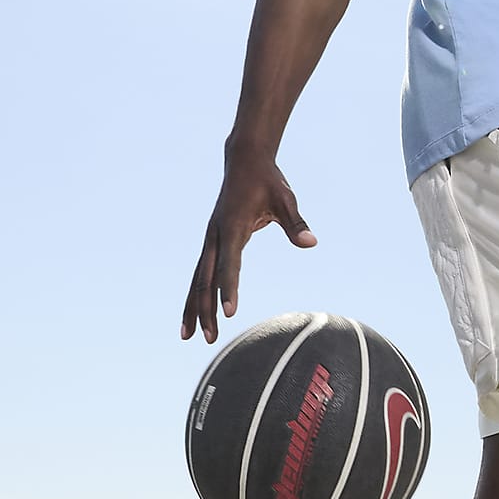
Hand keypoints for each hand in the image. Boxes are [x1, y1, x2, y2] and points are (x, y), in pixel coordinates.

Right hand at [182, 147, 316, 342]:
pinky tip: (193, 314)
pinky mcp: (211, 241)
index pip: (231, 263)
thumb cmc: (268, 181)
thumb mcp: (286, 199)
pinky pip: (200, 272)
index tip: (230, 312)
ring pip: (197, 278)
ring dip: (193, 307)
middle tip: (210, 337)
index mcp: (234, 226)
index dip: (230, 288)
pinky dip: (194, 294)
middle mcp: (216, 234)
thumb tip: (311, 243)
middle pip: (206, 278)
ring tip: (188, 336)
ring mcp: (210, 238)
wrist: (245, 161)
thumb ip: (296, 224)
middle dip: (206, 308)